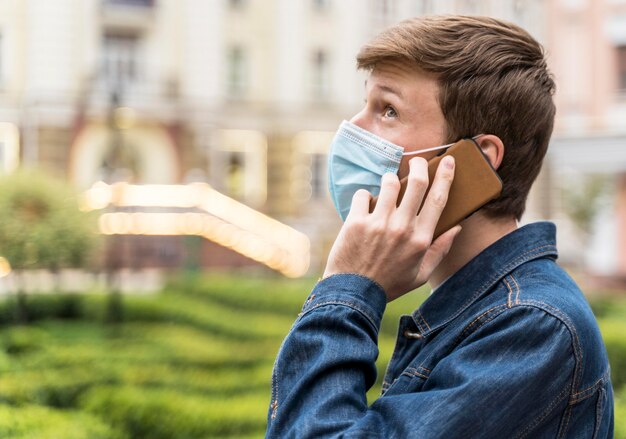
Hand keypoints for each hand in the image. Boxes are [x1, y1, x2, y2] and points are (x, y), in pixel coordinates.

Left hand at [323, 156, 461, 301]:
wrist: (354, 293)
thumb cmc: (389, 284)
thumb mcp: (421, 274)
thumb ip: (440, 250)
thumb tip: (457, 228)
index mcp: (421, 239)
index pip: (438, 199)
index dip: (445, 176)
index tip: (448, 161)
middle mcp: (402, 228)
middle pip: (417, 182)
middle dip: (419, 165)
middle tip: (418, 161)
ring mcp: (378, 224)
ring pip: (389, 183)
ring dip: (390, 180)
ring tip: (388, 187)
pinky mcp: (356, 222)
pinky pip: (363, 194)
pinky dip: (364, 196)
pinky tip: (364, 207)